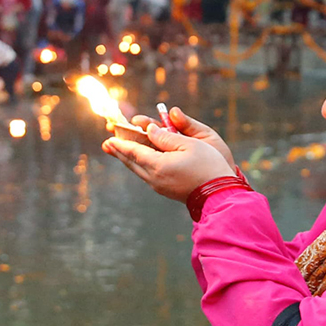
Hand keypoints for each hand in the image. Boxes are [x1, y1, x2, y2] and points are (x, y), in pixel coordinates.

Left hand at [103, 124, 235, 202]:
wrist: (219, 194)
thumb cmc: (208, 166)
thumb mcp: (190, 144)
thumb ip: (167, 136)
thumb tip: (150, 130)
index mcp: (158, 165)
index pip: (134, 151)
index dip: (121, 143)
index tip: (109, 138)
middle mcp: (154, 177)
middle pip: (132, 162)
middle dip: (119, 151)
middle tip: (107, 143)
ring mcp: (159, 186)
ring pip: (138, 169)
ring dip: (128, 159)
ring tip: (119, 151)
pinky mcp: (165, 190)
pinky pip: (146, 175)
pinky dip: (139, 165)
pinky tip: (138, 161)